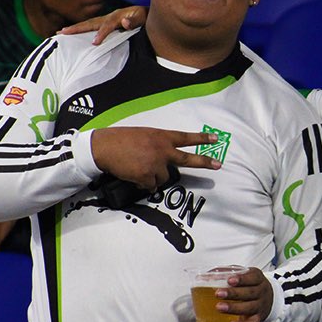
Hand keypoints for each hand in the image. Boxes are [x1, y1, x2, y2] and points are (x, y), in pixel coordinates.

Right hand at [59, 5, 146, 44]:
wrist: (147, 13)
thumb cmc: (145, 17)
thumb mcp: (143, 17)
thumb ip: (134, 21)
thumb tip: (124, 23)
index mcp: (117, 16)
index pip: (106, 25)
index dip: (101, 34)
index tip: (94, 43)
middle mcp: (109, 16)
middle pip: (91, 22)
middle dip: (77, 28)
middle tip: (62, 32)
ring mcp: (107, 19)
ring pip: (89, 24)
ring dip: (76, 28)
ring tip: (62, 32)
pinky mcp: (106, 23)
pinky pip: (92, 26)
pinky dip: (82, 29)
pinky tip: (74, 34)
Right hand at [91, 127, 220, 190]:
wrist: (103, 147)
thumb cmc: (120, 139)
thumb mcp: (143, 135)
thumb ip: (156, 144)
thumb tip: (162, 158)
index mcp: (162, 136)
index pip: (186, 137)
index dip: (202, 138)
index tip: (216, 139)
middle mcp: (163, 150)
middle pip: (187, 159)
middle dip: (204, 162)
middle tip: (218, 166)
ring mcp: (157, 164)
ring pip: (163, 178)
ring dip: (154, 177)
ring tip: (138, 169)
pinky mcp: (148, 176)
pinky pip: (151, 186)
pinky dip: (143, 184)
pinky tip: (134, 177)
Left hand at [215, 267, 272, 321]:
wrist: (269, 298)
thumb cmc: (251, 285)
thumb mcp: (244, 275)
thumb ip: (227, 273)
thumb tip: (207, 276)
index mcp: (258, 278)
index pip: (252, 277)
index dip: (241, 279)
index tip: (229, 280)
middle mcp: (261, 292)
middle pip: (250, 293)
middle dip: (233, 293)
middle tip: (218, 294)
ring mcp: (260, 306)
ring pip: (249, 307)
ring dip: (234, 308)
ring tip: (219, 307)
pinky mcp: (258, 318)